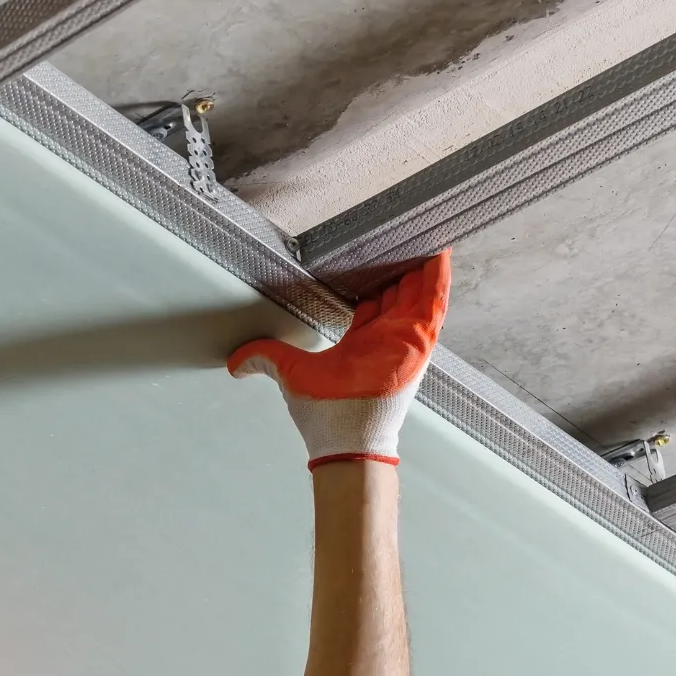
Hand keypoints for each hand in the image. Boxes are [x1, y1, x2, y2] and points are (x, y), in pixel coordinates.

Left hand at [228, 252, 451, 466]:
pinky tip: (440, 253)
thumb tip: (235, 362)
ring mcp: (404, 341)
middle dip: (400, 264)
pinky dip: (439, 280)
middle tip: (399, 233)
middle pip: (398, 293)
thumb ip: (265, 360)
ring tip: (425, 233)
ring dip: (422, 265)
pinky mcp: (418, 342)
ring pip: (420, 293)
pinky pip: (435, 305)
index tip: (369, 254)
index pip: (372, 303)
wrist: (347, 442)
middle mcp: (387, 341)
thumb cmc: (328, 416)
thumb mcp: (291, 374)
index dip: (372, 279)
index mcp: (362, 344)